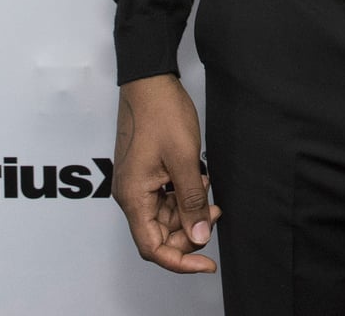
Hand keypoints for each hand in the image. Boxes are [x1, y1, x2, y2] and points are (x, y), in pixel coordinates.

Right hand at [112, 75, 221, 273]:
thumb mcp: (184, 160)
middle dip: (189, 230)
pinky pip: (164, 198)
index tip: (207, 264)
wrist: (149, 80)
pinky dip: (183, 195)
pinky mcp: (145, 173)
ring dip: (188, 211)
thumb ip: (192, 201)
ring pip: (164, 216)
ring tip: (208, 189)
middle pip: (159, 234)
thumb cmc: (162, 113)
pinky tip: (199, 179)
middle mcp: (130, 195)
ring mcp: (137, 183)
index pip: (152, 247)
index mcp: (133, 196)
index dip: (180, 261)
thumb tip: (199, 236)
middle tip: (214, 213)